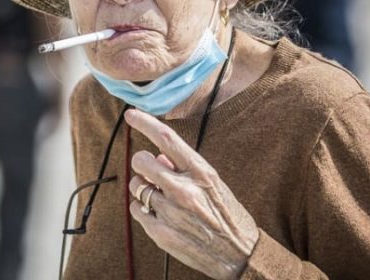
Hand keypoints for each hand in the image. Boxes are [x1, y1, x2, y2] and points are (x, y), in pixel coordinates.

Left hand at [125, 109, 258, 279]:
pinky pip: (136, 210)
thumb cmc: (227, 215)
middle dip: (142, 164)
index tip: (130, 114)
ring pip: (136, 187)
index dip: (145, 123)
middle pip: (141, 162)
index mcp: (201, 173)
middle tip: (151, 173)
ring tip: (160, 198)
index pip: (167, 139)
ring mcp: (171, 212)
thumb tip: (158, 156)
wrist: (239, 255)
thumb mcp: (213, 184)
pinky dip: (143, 210)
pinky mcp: (161, 233)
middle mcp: (184, 190)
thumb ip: (184, 168)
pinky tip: (160, 215)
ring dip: (143, 189)